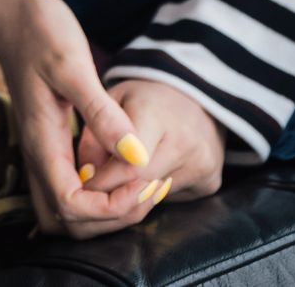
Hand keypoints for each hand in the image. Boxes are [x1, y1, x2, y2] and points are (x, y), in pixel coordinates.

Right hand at [0, 0, 168, 238]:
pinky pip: (69, 186)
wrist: (10, 12)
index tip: (144, 181)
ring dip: (102, 210)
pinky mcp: (48, 140)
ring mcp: (41, 149)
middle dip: (110, 217)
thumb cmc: (40, 31)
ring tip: (137, 181)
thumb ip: (102, 113)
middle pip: (67, 222)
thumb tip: (138, 157)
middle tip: (147, 186)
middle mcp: (38, 154)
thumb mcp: (74, 66)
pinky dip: (96, 191)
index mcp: (42, 142)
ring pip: (65, 210)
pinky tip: (121, 166)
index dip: (110, 208)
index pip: (71, 207)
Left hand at [75, 77, 226, 209]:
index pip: (126, 165)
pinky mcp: (211, 181)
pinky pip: (170, 199)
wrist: (196, 96)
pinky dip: (153, 194)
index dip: (101, 180)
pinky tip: (151, 173)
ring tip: (123, 175)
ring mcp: (203, 163)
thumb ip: (95, 135)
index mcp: (157, 114)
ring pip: (153, 197)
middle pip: (139, 186)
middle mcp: (185, 141)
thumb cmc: (146, 98)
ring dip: (131, 194)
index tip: (84, 185)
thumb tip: (86, 178)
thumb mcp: (113, 101)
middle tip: (96, 190)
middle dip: (113, 192)